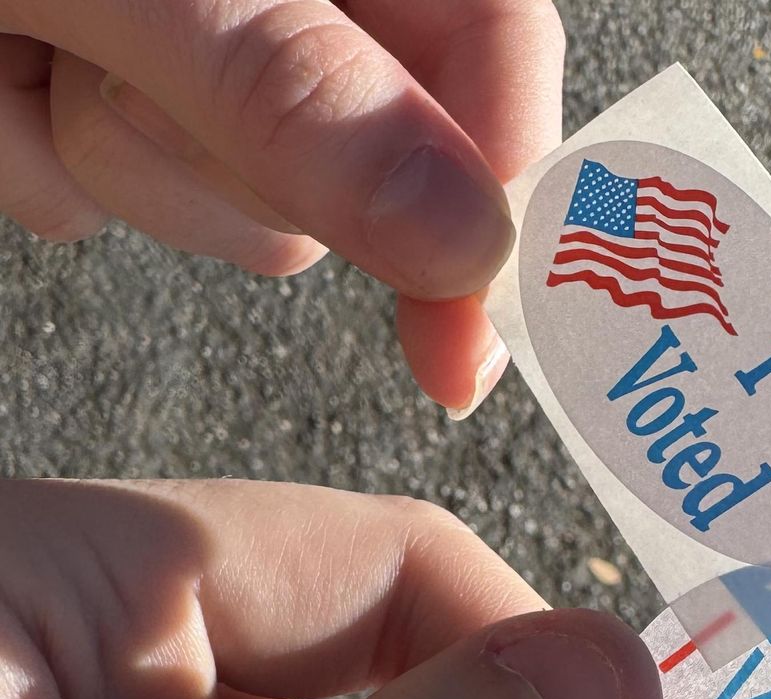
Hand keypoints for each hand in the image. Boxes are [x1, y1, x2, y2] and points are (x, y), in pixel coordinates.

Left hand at [0, 0, 564, 413]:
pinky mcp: (118, 95)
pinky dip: (44, 160)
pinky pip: (121, 193)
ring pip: (243, 207)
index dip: (498, 212)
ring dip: (122, 162)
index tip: (461, 360)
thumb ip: (297, 90)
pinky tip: (2, 66)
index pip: (496, 62)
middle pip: (369, 166)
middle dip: (237, 165)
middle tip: (106, 67)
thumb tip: (469, 245)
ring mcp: (208, 50)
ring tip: (32, 44)